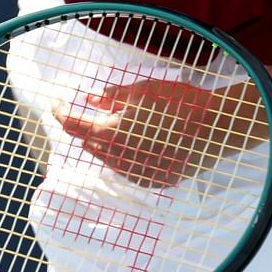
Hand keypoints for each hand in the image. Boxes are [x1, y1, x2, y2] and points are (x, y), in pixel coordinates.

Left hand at [55, 77, 264, 187]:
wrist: (217, 129)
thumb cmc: (179, 103)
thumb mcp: (141, 90)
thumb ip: (110, 97)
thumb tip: (88, 98)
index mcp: (111, 133)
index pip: (73, 124)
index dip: (60, 112)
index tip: (55, 101)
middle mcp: (120, 157)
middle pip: (88, 143)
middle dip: (81, 126)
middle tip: (82, 109)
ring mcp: (139, 173)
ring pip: (107, 159)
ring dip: (102, 143)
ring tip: (107, 126)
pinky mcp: (156, 180)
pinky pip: (129, 169)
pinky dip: (123, 156)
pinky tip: (132, 144)